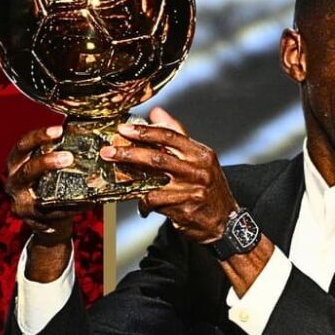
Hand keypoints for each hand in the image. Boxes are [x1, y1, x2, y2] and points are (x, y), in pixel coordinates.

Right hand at [4, 125, 86, 242]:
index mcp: (16, 163)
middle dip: (47, 161)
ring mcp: (21, 201)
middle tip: (69, 156)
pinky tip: (88, 200)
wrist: (48, 222)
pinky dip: (72, 206)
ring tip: (79, 184)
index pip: (22, 145)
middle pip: (26, 169)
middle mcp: (13, 181)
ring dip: (60, 189)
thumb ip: (57, 151)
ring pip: (37, 192)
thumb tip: (84, 127)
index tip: (59, 130)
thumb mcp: (47, 167)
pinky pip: (54, 211)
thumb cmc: (49, 187)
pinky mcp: (33, 218)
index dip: (39, 136)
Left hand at [100, 107, 236, 243]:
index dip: (145, 131)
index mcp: (201, 153)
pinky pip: (155, 201)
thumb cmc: (208, 188)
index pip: (171, 136)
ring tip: (115, 173)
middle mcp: (198, 169)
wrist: (226, 222)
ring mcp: (192, 189)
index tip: (124, 130)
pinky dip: (144, 203)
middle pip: (158, 157)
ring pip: (153, 180)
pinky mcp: (184, 208)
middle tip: (108, 151)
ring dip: (130, 176)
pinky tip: (143, 206)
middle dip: (129, 153)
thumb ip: (178, 136)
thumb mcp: (200, 160)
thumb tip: (156, 112)